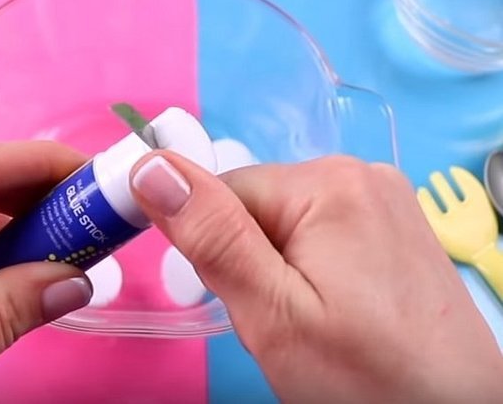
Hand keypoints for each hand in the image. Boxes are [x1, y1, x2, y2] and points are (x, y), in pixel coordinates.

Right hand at [130, 153, 502, 401]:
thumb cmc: (365, 376)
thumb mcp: (273, 313)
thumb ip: (211, 236)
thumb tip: (151, 167)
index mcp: (326, 181)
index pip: (223, 192)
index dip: (218, 250)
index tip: (247, 299)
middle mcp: (359, 170)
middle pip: (256, 204)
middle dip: (252, 259)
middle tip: (287, 317)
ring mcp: (382, 195)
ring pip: (285, 220)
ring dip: (281, 265)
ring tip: (317, 316)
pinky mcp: (393, 221)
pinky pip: (322, 229)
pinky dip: (313, 265)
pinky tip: (339, 304)